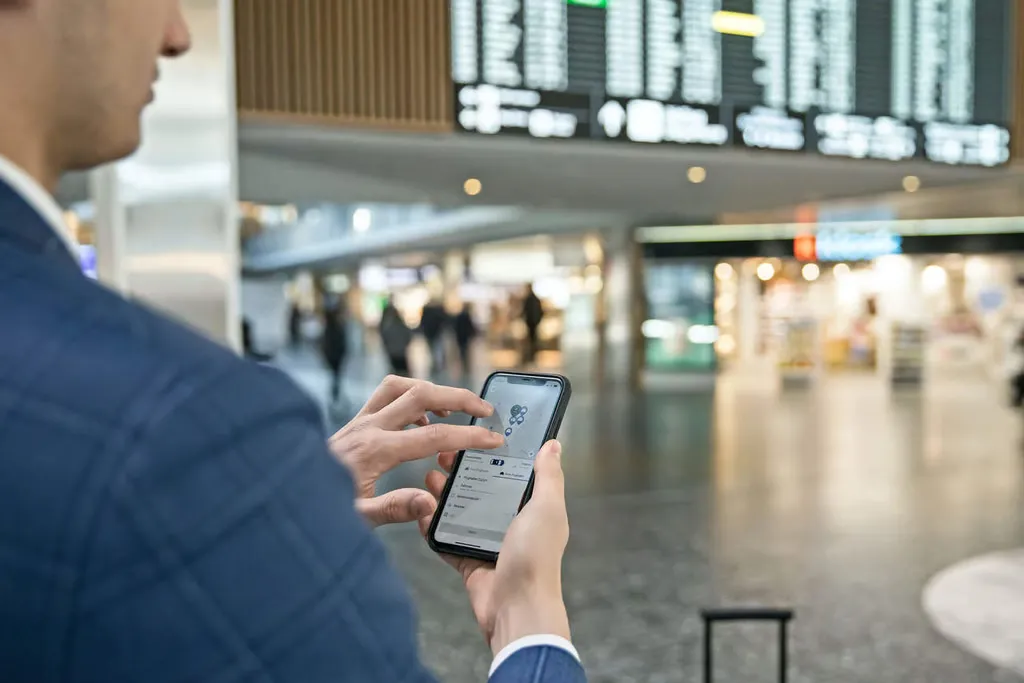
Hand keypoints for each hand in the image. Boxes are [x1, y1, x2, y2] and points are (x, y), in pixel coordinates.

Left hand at [330, 376, 502, 526]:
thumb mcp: (356, 520)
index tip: (494, 439)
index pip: (434, 436)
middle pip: (421, 393)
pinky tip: (418, 424)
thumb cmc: (315, 510)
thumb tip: (430, 501)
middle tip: (485, 409)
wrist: (278, 495)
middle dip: (458, 397)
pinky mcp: (352, 423)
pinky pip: (385, 396)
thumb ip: (394, 509)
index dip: (469, 437)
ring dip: (430, 390)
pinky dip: (409, 399)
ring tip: (452, 410)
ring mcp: (358, 421)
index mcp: (374, 451)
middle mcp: (367, 427)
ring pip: (400, 386)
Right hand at [419, 440, 571, 655]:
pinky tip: (420, 510)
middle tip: (443, 457)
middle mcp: (511, 524)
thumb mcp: (546, 508)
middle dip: (462, 473)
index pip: (511, 474)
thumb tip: (553, 445)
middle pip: (482, 490)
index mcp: (533, 509)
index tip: (473, 439)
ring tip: (428, 478)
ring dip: (443, 495)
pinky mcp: (468, 561)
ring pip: (461, 512)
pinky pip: (447, 540)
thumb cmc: (535, 556)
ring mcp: (488, 543)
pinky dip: (432, 527)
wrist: (517, 607)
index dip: (493, 455)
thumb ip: (548, 476)